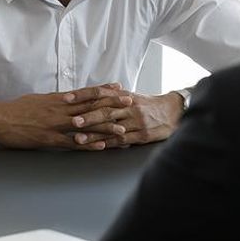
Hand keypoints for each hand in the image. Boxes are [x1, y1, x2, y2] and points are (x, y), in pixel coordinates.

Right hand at [0, 86, 131, 150]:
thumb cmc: (16, 109)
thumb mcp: (38, 99)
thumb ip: (56, 100)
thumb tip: (69, 98)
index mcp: (58, 99)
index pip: (86, 93)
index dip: (104, 90)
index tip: (119, 87)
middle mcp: (60, 109)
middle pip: (91, 106)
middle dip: (112, 105)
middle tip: (130, 103)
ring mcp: (56, 125)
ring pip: (85, 125)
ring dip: (105, 127)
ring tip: (123, 129)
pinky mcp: (50, 139)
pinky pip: (73, 143)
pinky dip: (88, 144)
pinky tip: (101, 146)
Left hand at [66, 87, 184, 148]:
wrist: (172, 111)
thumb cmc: (148, 105)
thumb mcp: (131, 97)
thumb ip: (112, 97)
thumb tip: (90, 95)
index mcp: (123, 96)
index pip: (99, 93)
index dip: (82, 95)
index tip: (67, 98)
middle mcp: (129, 107)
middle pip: (105, 110)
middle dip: (87, 116)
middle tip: (72, 121)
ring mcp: (136, 121)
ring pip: (112, 127)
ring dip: (94, 133)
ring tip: (79, 138)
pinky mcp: (142, 135)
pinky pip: (123, 139)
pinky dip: (110, 143)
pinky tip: (98, 147)